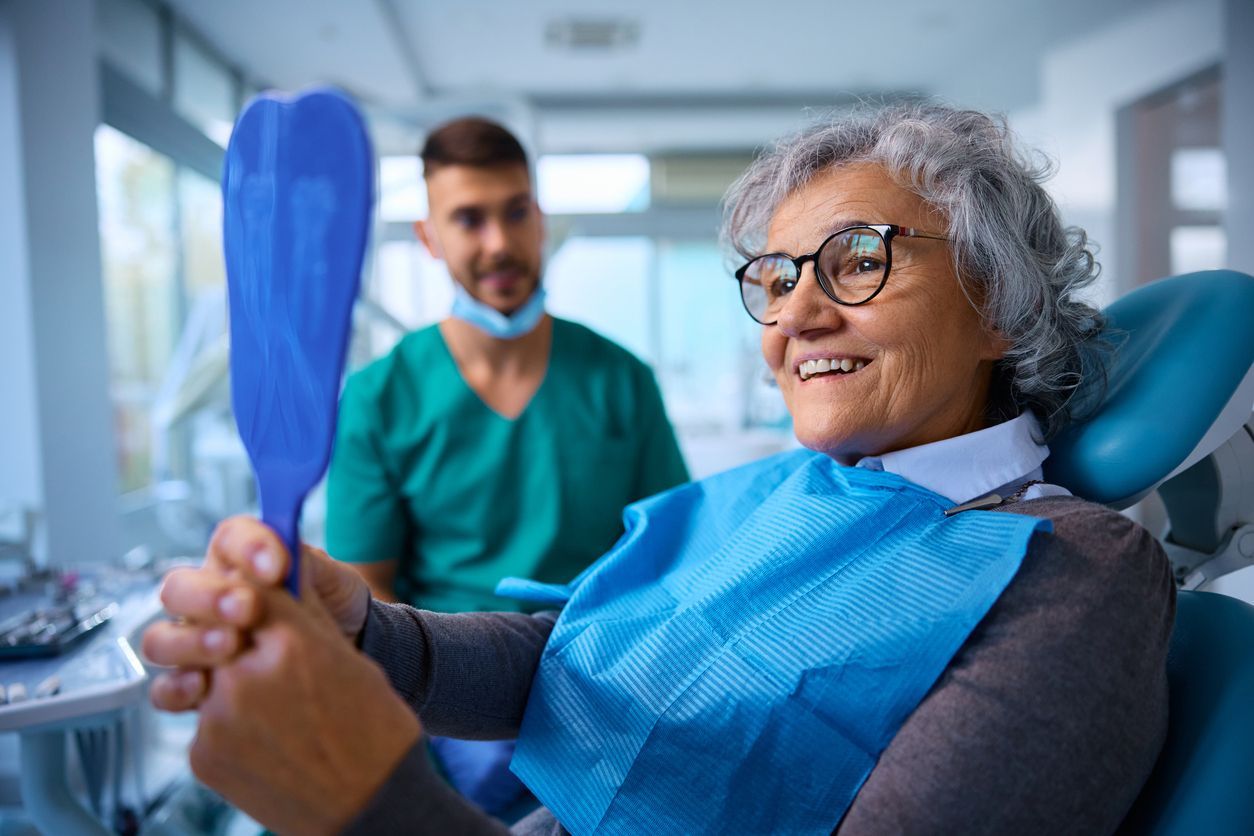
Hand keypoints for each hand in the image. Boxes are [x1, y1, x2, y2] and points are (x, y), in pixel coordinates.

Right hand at [143, 516, 370, 709]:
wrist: (347, 655)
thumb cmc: (334, 609)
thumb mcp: (333, 581)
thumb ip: (310, 565)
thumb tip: (288, 553)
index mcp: (240, 562)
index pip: (228, 540)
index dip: (248, 547)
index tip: (277, 567)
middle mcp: (209, 599)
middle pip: (179, 588)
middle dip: (208, 597)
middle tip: (247, 608)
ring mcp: (197, 643)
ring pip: (162, 639)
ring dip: (191, 642)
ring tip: (230, 645)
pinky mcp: (199, 687)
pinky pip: (166, 690)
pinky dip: (177, 688)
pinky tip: (202, 688)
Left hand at [187, 574, 421, 833]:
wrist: (373, 807)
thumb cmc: (374, 730)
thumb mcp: (347, 658)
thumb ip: (302, 618)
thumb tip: (277, 579)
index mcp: (293, 643)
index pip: (255, 590)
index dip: (258, 593)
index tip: (259, 599)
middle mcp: (246, 676)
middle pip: (224, 631)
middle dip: (239, 638)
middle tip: (265, 654)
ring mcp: (218, 719)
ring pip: (210, 676)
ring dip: (233, 684)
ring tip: (277, 708)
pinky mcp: (203, 755)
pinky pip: (205, 721)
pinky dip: (230, 725)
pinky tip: (268, 739)